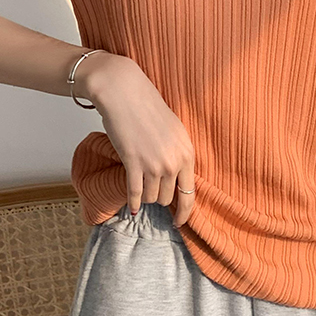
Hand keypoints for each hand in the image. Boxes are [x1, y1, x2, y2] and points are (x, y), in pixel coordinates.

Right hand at [74, 52, 196, 226]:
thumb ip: (178, 155)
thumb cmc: (148, 109)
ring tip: (139, 186)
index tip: (178, 222)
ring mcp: (154, 164)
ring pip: (151, 197)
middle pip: (168, 198)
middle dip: (159, 197)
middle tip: (150, 190)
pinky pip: (135, 193)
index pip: (190, 193)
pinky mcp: (133, 163)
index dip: (185, 212)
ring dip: (145, 196)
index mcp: (187, 153)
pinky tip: (131, 206)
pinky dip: (132, 202)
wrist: (125, 94)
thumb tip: (177, 181)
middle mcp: (174, 161)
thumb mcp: (175, 132)